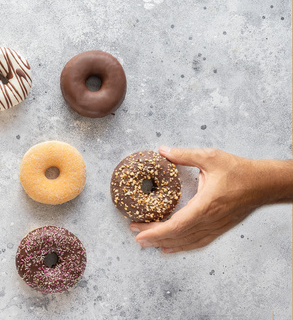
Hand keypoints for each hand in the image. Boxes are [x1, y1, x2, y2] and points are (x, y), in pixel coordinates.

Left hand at [130, 146, 263, 252]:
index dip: (156, 231)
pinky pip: (198, 242)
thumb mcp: (210, 157)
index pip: (177, 224)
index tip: (139, 232)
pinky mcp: (219, 228)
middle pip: (178, 235)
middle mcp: (210, 219)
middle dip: (154, 237)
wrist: (264, 183)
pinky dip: (182, 246)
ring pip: (187, 242)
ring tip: (147, 243)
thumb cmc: (239, 171)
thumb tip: (162, 150)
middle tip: (136, 236)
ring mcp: (215, 226)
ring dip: (165, 243)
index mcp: (206, 204)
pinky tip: (169, 247)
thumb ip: (184, 155)